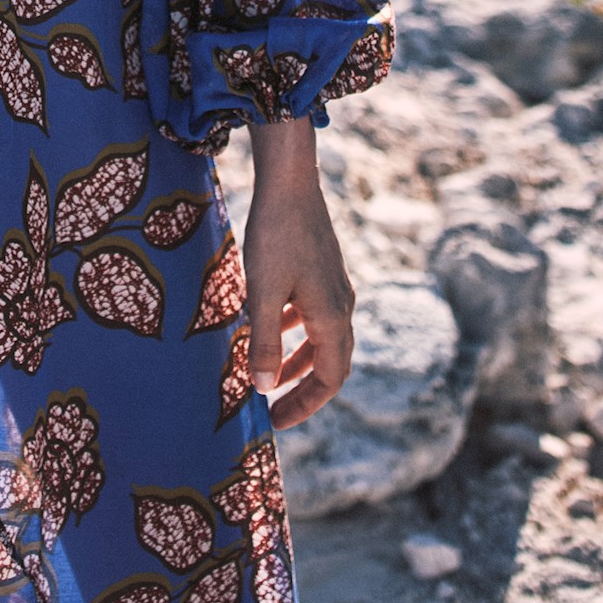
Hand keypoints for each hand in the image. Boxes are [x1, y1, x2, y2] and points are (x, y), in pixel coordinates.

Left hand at [243, 119, 353, 430]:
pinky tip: (270, 327)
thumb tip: (262, 388)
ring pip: (322, 339)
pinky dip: (295, 333)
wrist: (290, 182)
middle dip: (302, 389)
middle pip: (331, 363)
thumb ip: (264, 342)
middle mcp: (341, 305)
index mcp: (331, 317)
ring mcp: (334, 287)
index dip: (305, 405)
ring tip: (268, 375)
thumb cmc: (275, 235)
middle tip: (273, 408)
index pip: (330, 379)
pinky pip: (314, 316)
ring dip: (298, 362)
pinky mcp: (322, 271)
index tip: (276, 420)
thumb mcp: (262, 292)